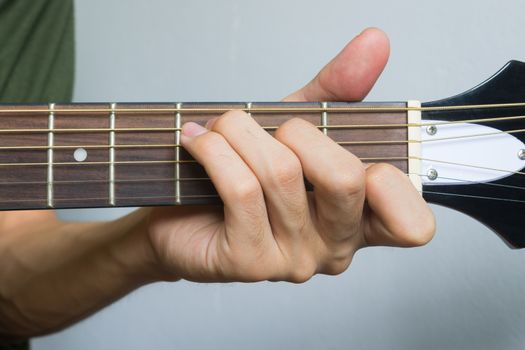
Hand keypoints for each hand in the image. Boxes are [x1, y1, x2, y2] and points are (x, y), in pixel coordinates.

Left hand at [145, 28, 434, 282]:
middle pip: (345, 179)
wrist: (179, 210)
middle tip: (272, 129)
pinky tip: (198, 140)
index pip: (412, 225)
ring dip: (242, 130)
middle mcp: (333, 247)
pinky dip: (215, 149)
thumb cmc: (247, 170)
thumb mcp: (297, 126)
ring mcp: (293, 261)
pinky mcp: (250, 263)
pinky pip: (242, 190)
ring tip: (223, 126)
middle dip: (298, 131)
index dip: (397, 188)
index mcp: (359, 219)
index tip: (363, 161)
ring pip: (282, 174)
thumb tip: (374, 43)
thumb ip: (339, 90)